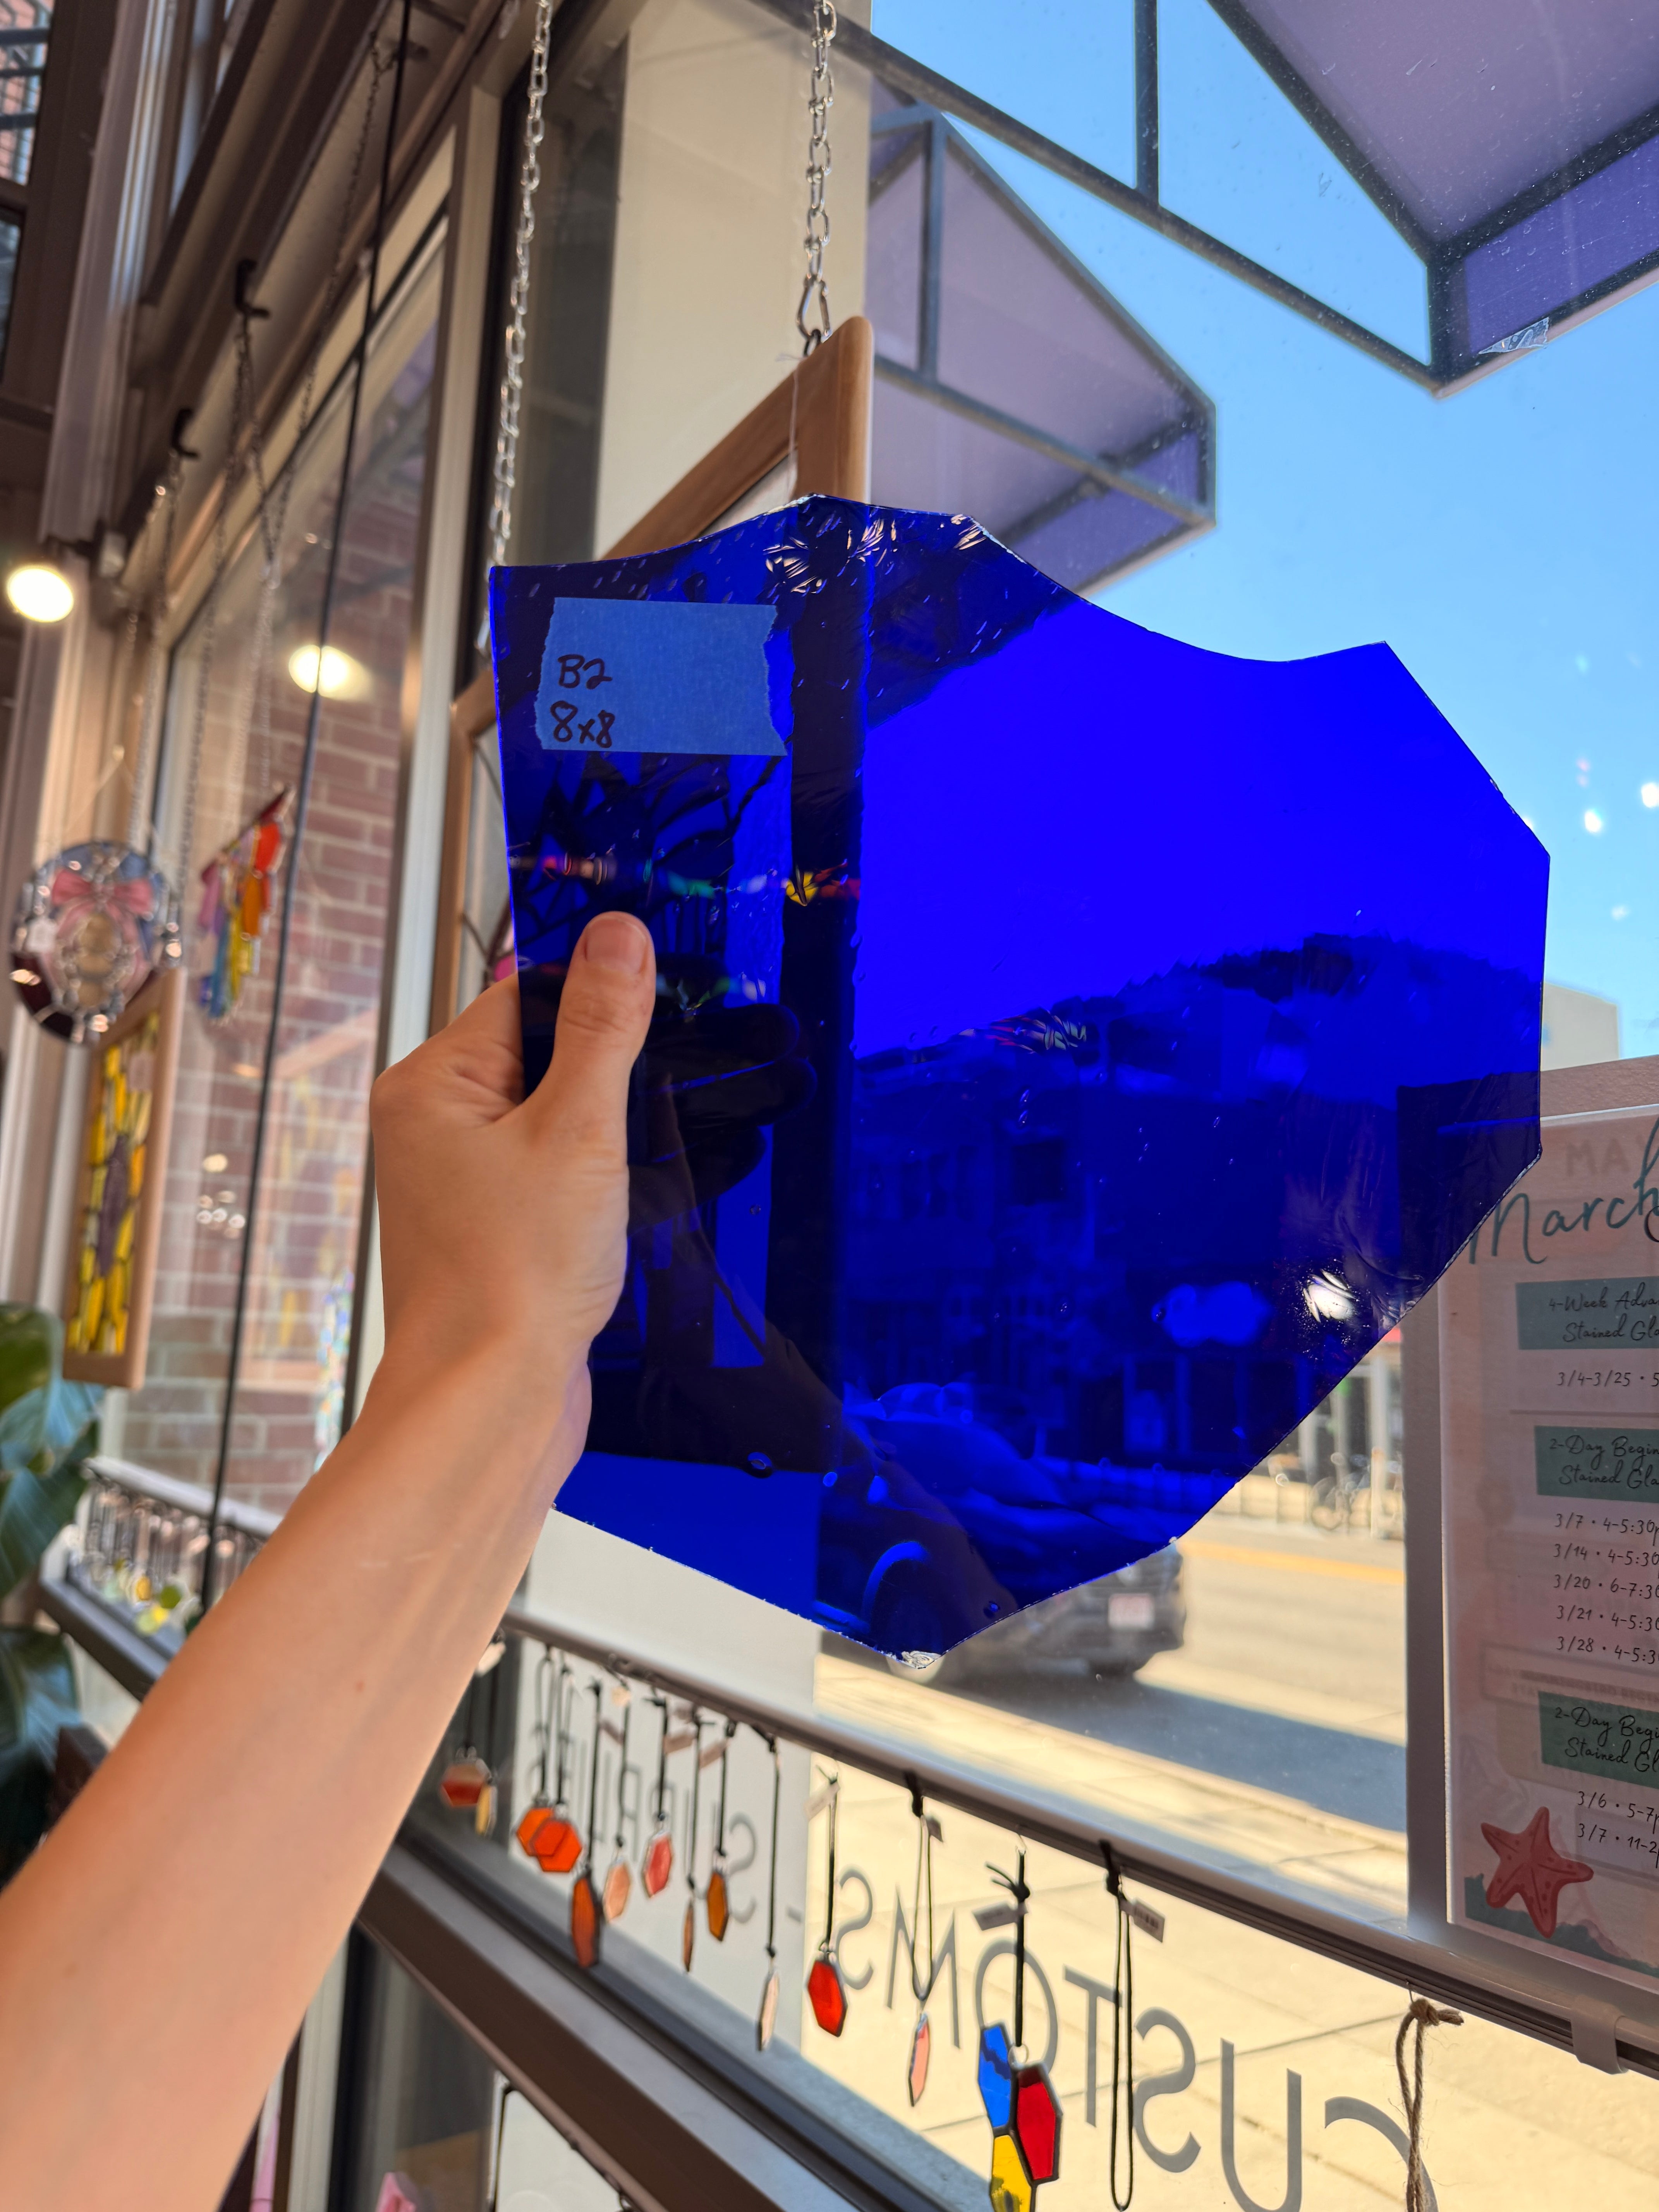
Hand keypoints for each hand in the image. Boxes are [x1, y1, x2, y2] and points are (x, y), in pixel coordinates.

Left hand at [369, 911, 654, 1479]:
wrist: (491, 1403)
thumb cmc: (516, 1275)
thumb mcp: (578, 1131)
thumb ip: (602, 1029)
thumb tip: (619, 934)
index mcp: (432, 1086)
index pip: (526, 996)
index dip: (603, 994)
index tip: (680, 995)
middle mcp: (437, 1126)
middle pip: (545, 1054)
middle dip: (621, 1061)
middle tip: (703, 1061)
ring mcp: (467, 1181)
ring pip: (561, 1117)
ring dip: (624, 1121)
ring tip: (694, 1123)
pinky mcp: (503, 1229)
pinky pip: (562, 1172)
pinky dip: (611, 1172)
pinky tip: (662, 1184)